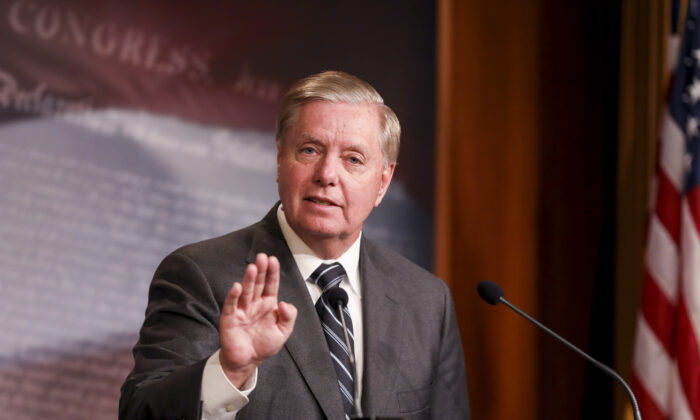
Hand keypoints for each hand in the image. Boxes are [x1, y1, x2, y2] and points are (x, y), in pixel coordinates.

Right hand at [218, 253, 297, 386]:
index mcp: (268, 304)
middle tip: (262, 257)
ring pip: (245, 291)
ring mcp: (241, 310)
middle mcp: (254, 304)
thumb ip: (289, 316)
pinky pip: (231, 306)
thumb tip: (284, 303)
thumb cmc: (264, 345)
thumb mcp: (283, 332)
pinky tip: (237, 287)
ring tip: (252, 267)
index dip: (272, 272)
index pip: (270, 284)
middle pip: (257, 284)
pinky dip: (233, 296)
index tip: (273, 260)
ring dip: (248, 279)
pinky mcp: (230, 319)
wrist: (248, 362)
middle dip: (260, 270)